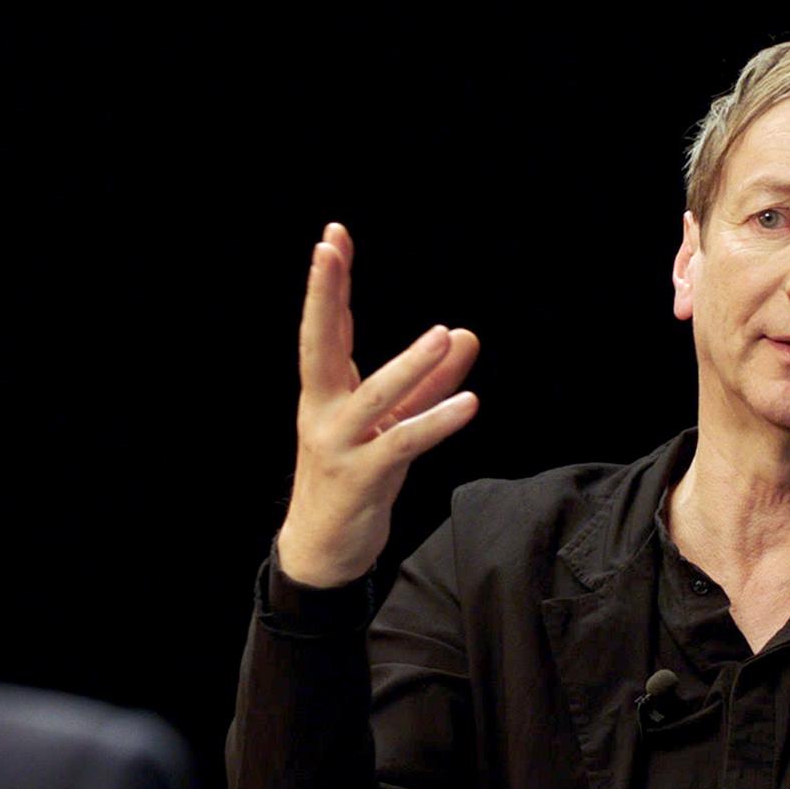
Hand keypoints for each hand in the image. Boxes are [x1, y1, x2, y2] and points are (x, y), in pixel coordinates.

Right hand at [276, 223, 479, 587]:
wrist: (322, 550)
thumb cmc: (354, 480)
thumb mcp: (393, 424)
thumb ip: (430, 382)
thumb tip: (465, 335)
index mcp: (324, 393)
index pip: (327, 327)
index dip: (330, 284)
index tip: (332, 238)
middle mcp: (324, 411)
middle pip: (320, 343)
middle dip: (325, 295)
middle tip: (330, 249)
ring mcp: (339, 445)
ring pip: (375, 397)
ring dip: (409, 365)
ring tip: (442, 334)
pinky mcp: (363, 478)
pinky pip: (403, 444)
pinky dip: (436, 423)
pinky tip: (469, 405)